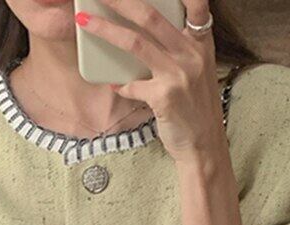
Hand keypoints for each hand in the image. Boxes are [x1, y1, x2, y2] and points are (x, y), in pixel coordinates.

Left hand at [74, 0, 225, 163]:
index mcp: (200, 44)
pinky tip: (115, 85)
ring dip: (105, 30)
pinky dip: (120, 85)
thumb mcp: (196, 70)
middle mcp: (192, 54)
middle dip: (120, 1)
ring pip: (135, 44)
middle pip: (150, 16)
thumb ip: (178, 49)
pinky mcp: (165, 97)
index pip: (195, 5)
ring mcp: (178, 75)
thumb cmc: (195, 108)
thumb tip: (142, 33)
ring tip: (85, 22)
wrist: (203, 144)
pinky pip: (132, 85)